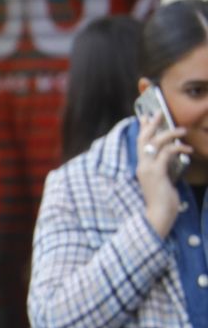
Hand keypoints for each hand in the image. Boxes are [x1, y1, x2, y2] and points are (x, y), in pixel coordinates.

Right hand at [138, 112, 188, 237]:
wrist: (158, 215)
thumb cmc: (162, 201)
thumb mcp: (161, 180)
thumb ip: (163, 168)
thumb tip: (170, 157)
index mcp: (141, 167)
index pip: (140, 144)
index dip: (143, 129)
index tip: (146, 117)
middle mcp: (141, 165)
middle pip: (143, 139)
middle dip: (152, 124)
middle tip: (160, 112)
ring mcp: (147, 169)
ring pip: (155, 143)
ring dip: (170, 133)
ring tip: (183, 130)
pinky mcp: (157, 172)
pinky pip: (167, 153)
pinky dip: (178, 148)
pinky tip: (188, 150)